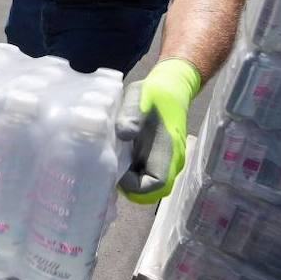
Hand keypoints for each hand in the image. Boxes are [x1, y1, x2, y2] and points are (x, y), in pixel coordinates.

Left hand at [115, 58, 200, 203]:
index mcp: (168, 150)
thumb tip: (124, 133)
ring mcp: (164, 161)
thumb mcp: (139, 97)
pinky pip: (144, 175)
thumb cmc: (153, 94)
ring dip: (128, 180)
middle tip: (109, 169)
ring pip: (146, 184)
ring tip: (110, 163)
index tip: (116, 168)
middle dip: (129, 186)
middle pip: (150, 191)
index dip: (134, 184)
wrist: (168, 88)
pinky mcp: (156, 158)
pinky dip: (130, 173)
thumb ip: (132, 115)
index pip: (156, 184)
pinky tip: (115, 158)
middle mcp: (170, 161)